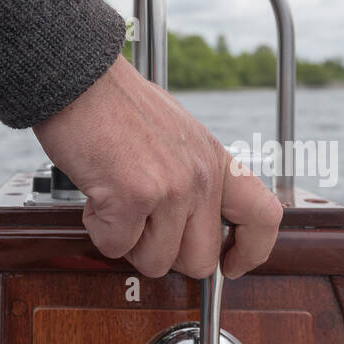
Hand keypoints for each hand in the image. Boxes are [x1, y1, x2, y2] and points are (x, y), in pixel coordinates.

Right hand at [33, 56, 282, 278]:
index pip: (263, 217)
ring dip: (128, 242)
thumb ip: (193, 178)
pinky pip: (116, 247)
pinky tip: (98, 196)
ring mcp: (171, 189)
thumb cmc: (117, 107)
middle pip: (200, 261)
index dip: (252, 251)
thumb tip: (191, 227)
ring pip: (156, 262)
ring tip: (117, 201)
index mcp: (216, 161)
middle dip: (166, 256)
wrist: (80, 79)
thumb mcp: (179, 137)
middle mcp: (201, 177)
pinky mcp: (133, 197)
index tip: (232, 264)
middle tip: (143, 226)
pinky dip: (100, 230)